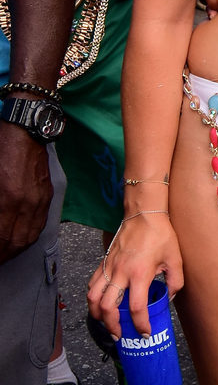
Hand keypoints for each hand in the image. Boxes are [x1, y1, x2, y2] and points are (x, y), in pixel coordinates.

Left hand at [0, 125, 52, 263]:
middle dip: (3, 254)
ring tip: (5, 254)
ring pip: (28, 236)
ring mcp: (38, 201)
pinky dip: (28, 237)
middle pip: (14, 242)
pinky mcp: (46, 195)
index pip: (1, 237)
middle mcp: (25, 204)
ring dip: (15, 250)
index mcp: (7, 200)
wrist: (24, 130)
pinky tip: (20, 241)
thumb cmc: (1, 149)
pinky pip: (38, 224)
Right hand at [87, 210, 183, 338]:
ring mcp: (109, 267)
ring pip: (93, 296)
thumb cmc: (161, 235)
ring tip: (106, 323)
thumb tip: (168, 299)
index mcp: (140, 273)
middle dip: (112, 325)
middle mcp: (120, 272)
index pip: (136, 307)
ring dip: (97, 314)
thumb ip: (175, 283)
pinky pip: (92, 284)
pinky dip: (93, 298)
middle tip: (119, 335)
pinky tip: (101, 304)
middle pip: (107, 306)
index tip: (145, 333)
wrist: (144, 214)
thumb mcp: (176, 260)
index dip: (140, 324)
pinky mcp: (104, 262)